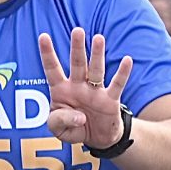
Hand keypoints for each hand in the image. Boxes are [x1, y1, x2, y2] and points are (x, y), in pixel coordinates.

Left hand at [41, 28, 133, 150]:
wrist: (95, 139)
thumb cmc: (73, 128)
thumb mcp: (58, 130)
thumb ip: (61, 122)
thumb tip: (80, 117)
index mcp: (61, 90)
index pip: (52, 69)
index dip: (47, 53)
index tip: (43, 36)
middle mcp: (78, 86)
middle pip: (77, 63)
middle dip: (77, 48)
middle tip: (77, 30)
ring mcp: (95, 91)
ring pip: (96, 70)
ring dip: (97, 55)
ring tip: (99, 38)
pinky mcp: (110, 100)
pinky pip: (117, 85)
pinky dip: (122, 73)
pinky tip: (127, 60)